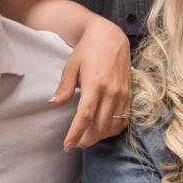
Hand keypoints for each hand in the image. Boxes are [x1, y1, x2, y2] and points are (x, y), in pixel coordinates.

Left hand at [49, 17, 131, 150]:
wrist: (110, 37)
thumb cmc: (87, 50)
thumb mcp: (71, 66)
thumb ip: (64, 88)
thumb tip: (53, 104)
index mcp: (95, 84)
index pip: (85, 116)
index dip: (75, 134)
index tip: (67, 145)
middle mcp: (111, 91)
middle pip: (100, 126)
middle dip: (86, 139)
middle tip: (75, 143)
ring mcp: (123, 94)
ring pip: (113, 126)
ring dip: (100, 136)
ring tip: (88, 136)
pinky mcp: (130, 94)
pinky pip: (124, 119)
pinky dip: (114, 129)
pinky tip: (104, 129)